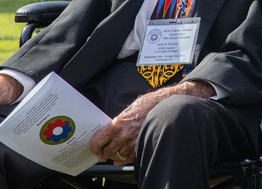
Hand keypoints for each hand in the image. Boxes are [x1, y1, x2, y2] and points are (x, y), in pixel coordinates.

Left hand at [89, 79, 214, 163]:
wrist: (167, 106)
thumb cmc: (149, 104)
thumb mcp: (129, 109)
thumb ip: (118, 122)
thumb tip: (109, 130)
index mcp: (118, 123)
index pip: (98, 141)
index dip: (93, 147)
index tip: (94, 149)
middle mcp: (124, 135)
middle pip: (106, 152)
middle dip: (103, 153)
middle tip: (103, 152)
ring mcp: (134, 142)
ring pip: (117, 156)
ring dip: (115, 155)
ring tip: (116, 150)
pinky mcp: (142, 147)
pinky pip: (129, 158)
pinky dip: (125, 157)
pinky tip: (125, 152)